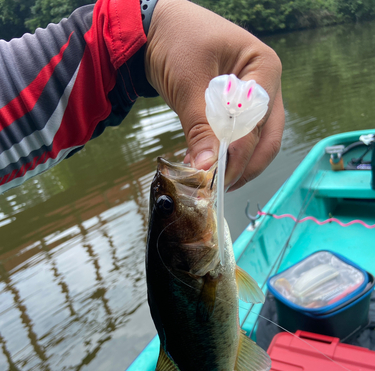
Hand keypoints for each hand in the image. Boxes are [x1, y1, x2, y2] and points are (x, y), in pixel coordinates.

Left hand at [145, 0, 283, 190]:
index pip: (259, 120)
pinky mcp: (237, 111)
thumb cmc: (176, 41)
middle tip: (219, 186)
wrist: (157, 30)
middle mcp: (266, 85)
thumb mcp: (188, 83)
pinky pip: (239, 140)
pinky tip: (207, 165)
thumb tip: (207, 167)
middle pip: (268, 137)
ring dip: (237, 165)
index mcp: (263, 67)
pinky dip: (225, 156)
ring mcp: (254, 100)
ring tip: (211, 180)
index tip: (219, 175)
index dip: (241, 152)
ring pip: (257, 143)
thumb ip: (200, 126)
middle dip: (245, 165)